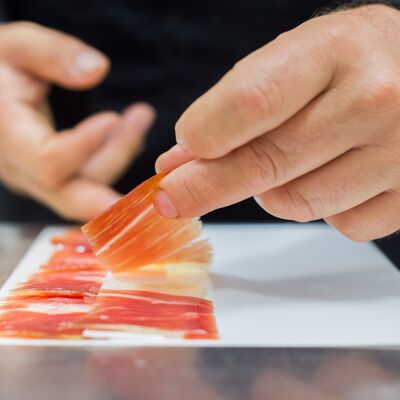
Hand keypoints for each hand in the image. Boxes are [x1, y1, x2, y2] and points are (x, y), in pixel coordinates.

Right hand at [0, 22, 154, 220]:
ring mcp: (39, 178)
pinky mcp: (54, 176)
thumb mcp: (16, 46)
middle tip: (153, 173)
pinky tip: (131, 132)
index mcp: (7, 137)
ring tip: (141, 114)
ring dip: (121, 153)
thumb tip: (98, 69)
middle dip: (117, 181)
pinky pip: (89, 178)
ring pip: (88, 184)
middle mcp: (22, 169)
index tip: (114, 118)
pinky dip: (113, 156)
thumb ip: (51, 54)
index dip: (83, 147)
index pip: (48, 162)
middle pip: (73, 194)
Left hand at [155, 4, 399, 240]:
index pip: (250, 104)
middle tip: (172, 198)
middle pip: (264, 164)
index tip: (176, 159)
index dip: (203, 138)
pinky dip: (321, 208)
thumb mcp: (294, 61)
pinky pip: (339, 224)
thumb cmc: (350, 64)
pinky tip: (332, 176)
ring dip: (271, 192)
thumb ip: (235, 108)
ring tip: (286, 162)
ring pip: (294, 203)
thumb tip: (179, 161)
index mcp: (335, 51)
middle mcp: (375, 100)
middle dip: (205, 187)